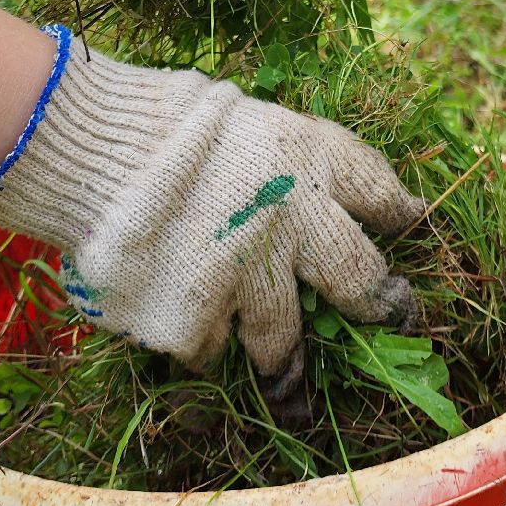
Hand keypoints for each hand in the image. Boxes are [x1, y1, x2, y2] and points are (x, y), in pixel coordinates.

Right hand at [0, 35, 422, 378]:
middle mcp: (296, 223)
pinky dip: (197, 339)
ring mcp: (249, 276)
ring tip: (287, 383)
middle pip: (362, 281)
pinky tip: (179, 319)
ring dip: (284, 364)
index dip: (398, 212)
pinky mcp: (200, 317)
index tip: (409, 223)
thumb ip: (291, 162)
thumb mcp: (247, 122)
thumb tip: (325, 192)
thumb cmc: (165, 124)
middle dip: (382, 306)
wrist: (95, 152)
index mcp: (310, 162)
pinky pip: (208, 346)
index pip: (379, 193)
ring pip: (282, 341)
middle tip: (395, 317)